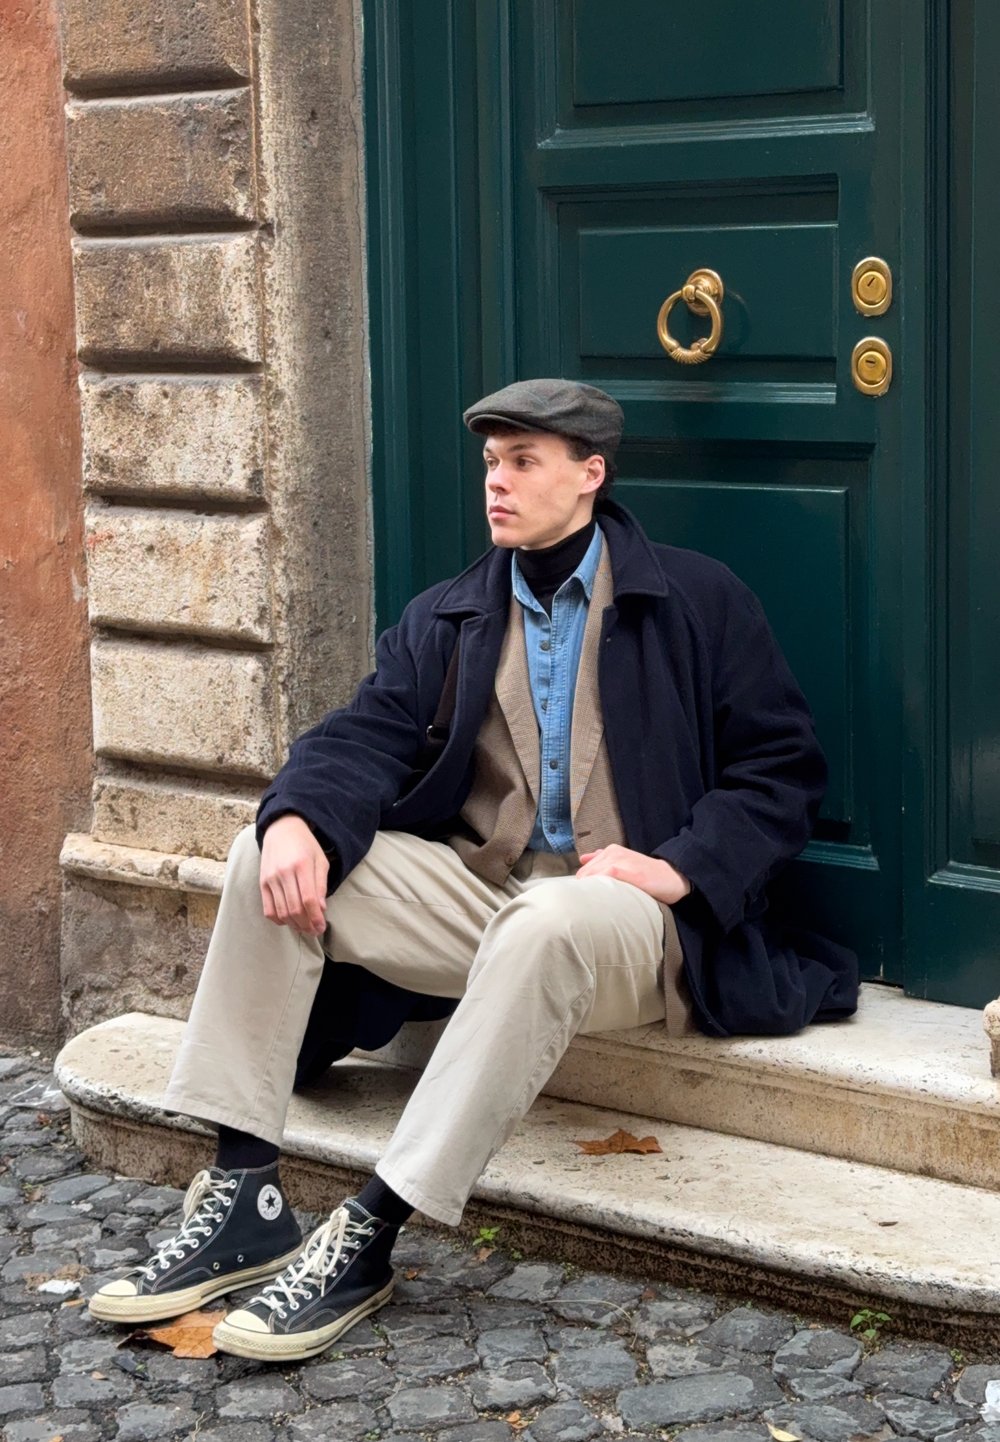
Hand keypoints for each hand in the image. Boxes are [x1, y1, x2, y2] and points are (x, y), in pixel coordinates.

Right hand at [260, 815, 329, 935]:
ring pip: (281, 912)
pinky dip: (278, 920)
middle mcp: (284, 872)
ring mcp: (270, 878)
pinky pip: (268, 909)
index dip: (316, 917)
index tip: (321, 927)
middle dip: (306, 925)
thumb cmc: (306, 845)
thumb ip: (321, 884)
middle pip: (294, 908)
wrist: (282, 830)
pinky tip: (288, 921)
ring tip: (304, 929)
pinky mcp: (262, 883)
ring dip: (294, 925)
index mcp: (301, 865)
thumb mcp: (321, 860)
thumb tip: (321, 909)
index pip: (308, 899)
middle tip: (314, 931)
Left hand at [576, 844, 690, 904]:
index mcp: (610, 851)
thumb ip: (602, 859)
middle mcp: (611, 852)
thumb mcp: (624, 862)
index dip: (583, 887)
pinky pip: (601, 877)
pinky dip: (598, 889)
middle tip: (589, 905)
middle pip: (584, 875)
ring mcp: (617, 860)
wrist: (672, 877)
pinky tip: (601, 901)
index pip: (583, 871)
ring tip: (594, 906)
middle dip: (583, 890)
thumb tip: (583, 858)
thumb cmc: (648, 875)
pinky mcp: (623, 870)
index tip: (586, 900)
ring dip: (589, 891)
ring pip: (590, 876)